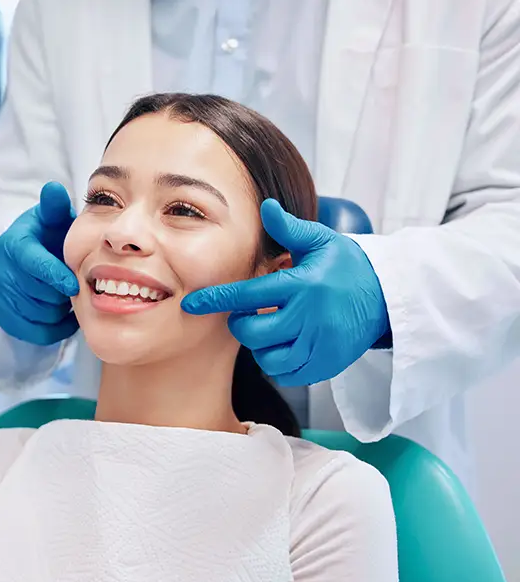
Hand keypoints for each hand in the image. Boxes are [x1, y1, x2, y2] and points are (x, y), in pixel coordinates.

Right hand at [0, 181, 79, 345]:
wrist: (28, 258)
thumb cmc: (49, 236)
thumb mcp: (52, 218)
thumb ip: (55, 206)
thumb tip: (53, 187)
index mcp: (13, 244)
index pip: (32, 264)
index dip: (54, 276)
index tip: (74, 284)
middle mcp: (1, 270)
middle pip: (38, 293)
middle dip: (62, 293)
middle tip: (77, 287)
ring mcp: (0, 295)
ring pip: (39, 314)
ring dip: (60, 310)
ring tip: (69, 297)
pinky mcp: (5, 317)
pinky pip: (35, 332)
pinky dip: (55, 328)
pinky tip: (64, 314)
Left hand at [181, 199, 389, 386]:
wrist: (389, 298)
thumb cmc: (347, 266)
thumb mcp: (322, 241)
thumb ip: (290, 229)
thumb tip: (265, 207)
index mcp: (301, 284)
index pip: (247, 295)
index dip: (215, 300)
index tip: (191, 304)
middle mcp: (309, 317)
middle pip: (252, 333)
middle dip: (241, 325)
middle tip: (250, 314)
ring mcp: (319, 344)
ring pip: (267, 358)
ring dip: (260, 346)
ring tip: (271, 329)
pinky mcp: (327, 365)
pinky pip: (288, 375)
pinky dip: (279, 364)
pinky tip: (285, 346)